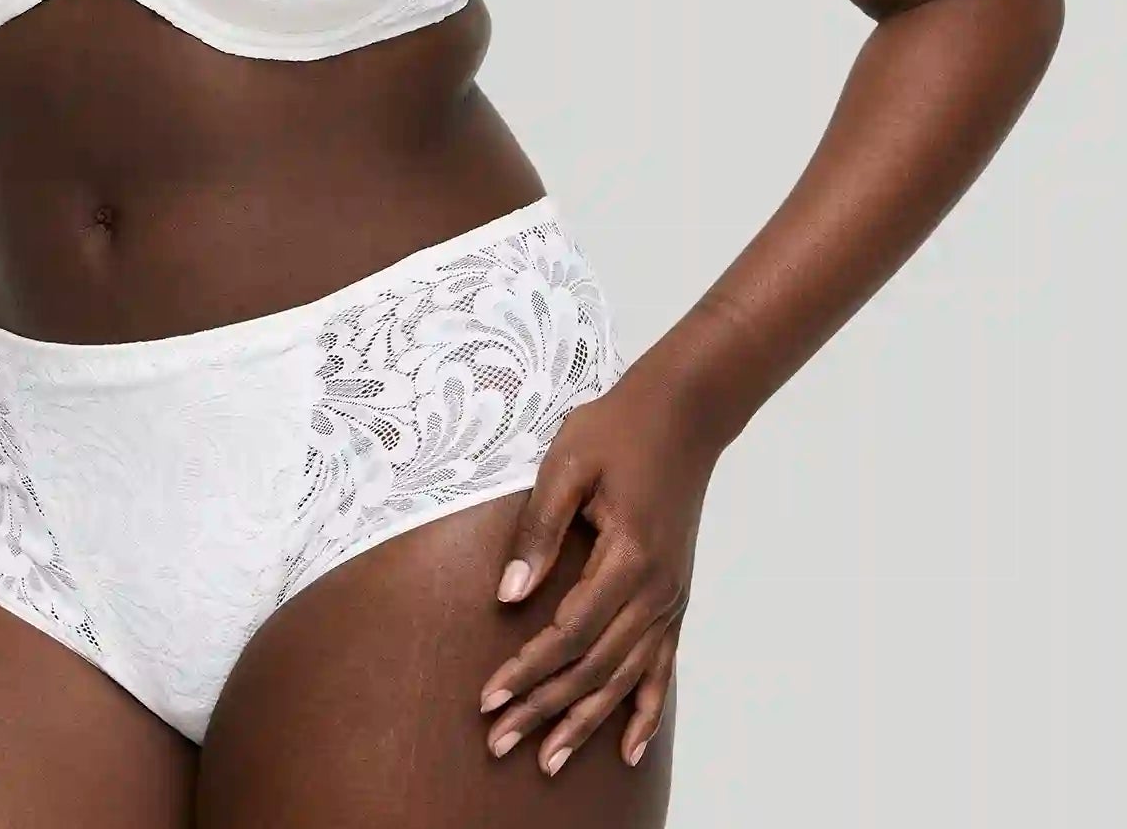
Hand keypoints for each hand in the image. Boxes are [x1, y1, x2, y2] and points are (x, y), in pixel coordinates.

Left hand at [477, 358, 723, 776]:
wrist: (683, 413)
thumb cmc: (617, 429)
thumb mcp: (567, 465)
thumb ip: (539, 530)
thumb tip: (509, 595)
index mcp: (628, 556)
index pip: (569, 632)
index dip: (528, 669)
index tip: (489, 698)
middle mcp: (656, 589)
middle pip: (595, 668)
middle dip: (545, 710)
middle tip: (501, 744)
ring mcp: (671, 598)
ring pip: (625, 678)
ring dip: (586, 722)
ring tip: (548, 760)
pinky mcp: (676, 597)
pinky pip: (662, 667)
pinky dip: (644, 710)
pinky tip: (628, 748)